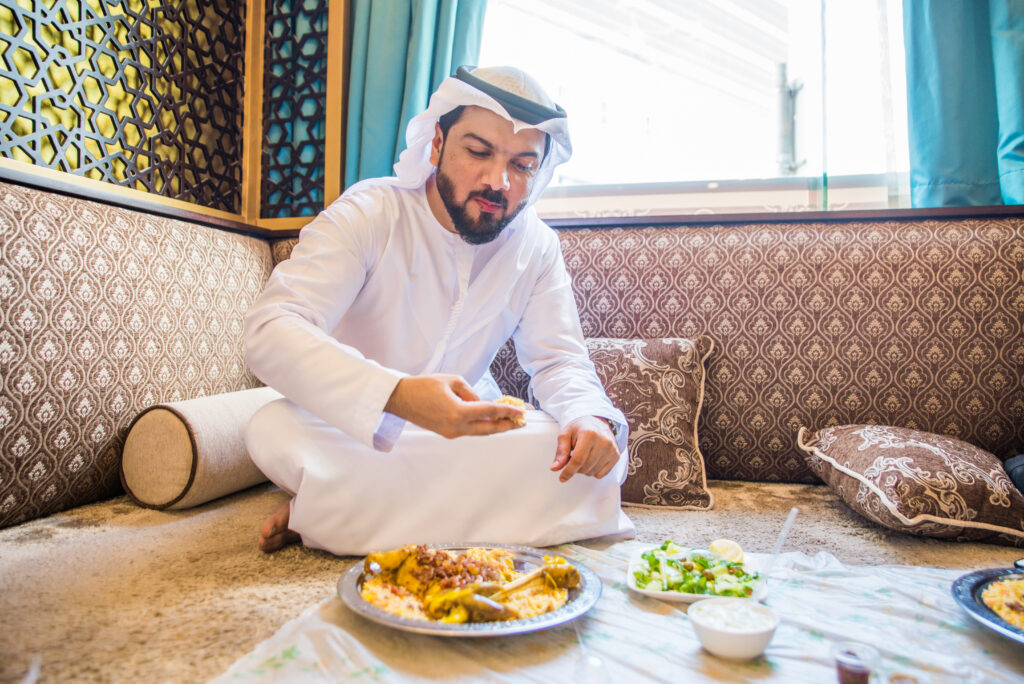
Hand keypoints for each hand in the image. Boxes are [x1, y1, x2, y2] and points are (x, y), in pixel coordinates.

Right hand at [384, 374, 524, 438]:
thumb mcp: (452, 381)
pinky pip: (469, 430)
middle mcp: (456, 426)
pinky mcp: (447, 433)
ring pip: (479, 432)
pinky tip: (490, 421)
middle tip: (520, 422)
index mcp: (458, 412)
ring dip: (495, 427)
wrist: (401, 399)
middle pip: (488, 428)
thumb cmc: (423, 386)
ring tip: (509, 422)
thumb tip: (482, 403)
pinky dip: (481, 426)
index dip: (507, 412)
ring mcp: (451, 432)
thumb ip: (471, 393)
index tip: (520, 412)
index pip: (489, 412)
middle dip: (506, 425)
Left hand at [551, 416, 619, 481]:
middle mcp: (603, 441)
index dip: (568, 471)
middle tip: (573, 458)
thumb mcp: (566, 435)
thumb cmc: (580, 428)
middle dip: (575, 468)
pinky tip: (591, 460)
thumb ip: (561, 452)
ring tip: (583, 456)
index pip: (578, 459)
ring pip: (592, 472)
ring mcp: (611, 449)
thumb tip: (555, 468)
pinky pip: (601, 474)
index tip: (562, 478)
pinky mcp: (616, 455)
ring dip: (584, 469)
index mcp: (589, 434)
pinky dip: (593, 471)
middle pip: (585, 467)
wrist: (597, 421)